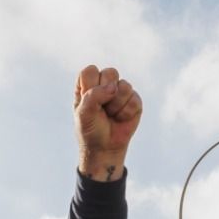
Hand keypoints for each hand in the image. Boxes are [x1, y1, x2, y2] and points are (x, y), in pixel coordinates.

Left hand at [75, 65, 142, 180]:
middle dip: (105, 94)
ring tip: (110, 115)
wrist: (105, 147)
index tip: (88, 103)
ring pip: (124, 86)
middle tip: (101, 110)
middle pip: (110, 73)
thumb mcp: (83, 114)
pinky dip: (125, 113)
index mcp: (88, 84)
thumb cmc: (90, 129)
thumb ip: (93, 96)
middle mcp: (105, 83)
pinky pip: (134, 100)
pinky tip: (120, 119)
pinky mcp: (134, 100)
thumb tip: (114, 87)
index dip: (90, 87)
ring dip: (116, 106)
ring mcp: (121, 91)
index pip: (90, 71)